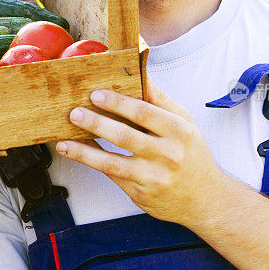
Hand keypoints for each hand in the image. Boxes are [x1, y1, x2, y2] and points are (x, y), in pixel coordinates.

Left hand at [56, 78, 223, 227]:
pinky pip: (111, 175)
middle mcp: (167, 155)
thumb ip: (159, 99)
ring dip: (84, 150)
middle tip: (74, 113)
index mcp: (179, 131)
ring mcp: (152, 177)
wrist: (205, 198)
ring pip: (112, 162)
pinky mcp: (140, 193)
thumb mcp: (184, 123)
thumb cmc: (191, 154)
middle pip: (125, 136)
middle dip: (96, 123)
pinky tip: (76, 152)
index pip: (144, 112)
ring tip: (64, 141)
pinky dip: (91, 163)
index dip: (118, 103)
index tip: (96, 94)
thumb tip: (139, 71)